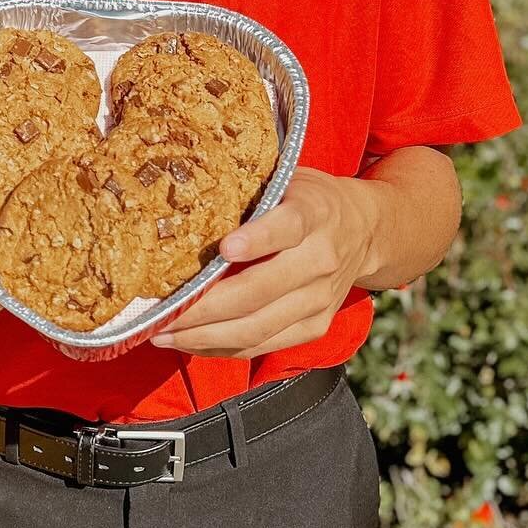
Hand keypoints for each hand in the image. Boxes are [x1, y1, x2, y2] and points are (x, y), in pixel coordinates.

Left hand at [151, 167, 375, 358]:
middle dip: (205, 307)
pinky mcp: (315, 326)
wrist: (365, 231)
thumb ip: (250, 193)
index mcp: (313, 213)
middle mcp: (319, 259)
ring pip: (257, 328)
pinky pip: (263, 345)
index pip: (286, 227)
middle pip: (259, 291)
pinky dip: (223, 348)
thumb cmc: (308, 199)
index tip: (223, 248)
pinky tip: (191, 343)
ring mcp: (319, 299)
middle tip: (162, 313)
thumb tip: (185, 200)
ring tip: (164, 334)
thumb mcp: (287, 179)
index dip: (256, 240)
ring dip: (205, 336)